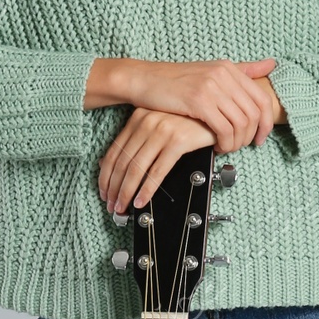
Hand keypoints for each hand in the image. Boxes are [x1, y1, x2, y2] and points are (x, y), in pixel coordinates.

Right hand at [85, 57, 281, 153]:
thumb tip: (272, 64)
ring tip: (227, 147)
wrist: (144, 79)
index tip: (259, 138)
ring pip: (241, 123)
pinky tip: (216, 147)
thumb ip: (242, 69)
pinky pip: (224, 128)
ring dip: (237, 142)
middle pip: (254, 113)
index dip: (266, 123)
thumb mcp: (211, 70)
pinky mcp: (198, 101)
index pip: (261, 98)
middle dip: (251, 136)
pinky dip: (225, 143)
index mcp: (229, 68)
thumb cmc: (176, 80)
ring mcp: (211, 87)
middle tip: (243, 147)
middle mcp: (224, 74)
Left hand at [97, 107, 216, 216]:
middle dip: (115, 189)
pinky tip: (141, 200)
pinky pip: (157, 171)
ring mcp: (162, 131)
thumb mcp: (157, 125)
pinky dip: (147, 190)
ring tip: (123, 207)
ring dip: (127, 192)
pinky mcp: (178, 141)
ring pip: (137, 169)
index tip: (104, 192)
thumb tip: (108, 163)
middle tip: (112, 206)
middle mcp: (146, 122)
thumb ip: (136, 140)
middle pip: (123, 163)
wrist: (214, 112)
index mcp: (138, 118)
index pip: (114, 152)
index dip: (106, 176)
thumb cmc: (187, 121)